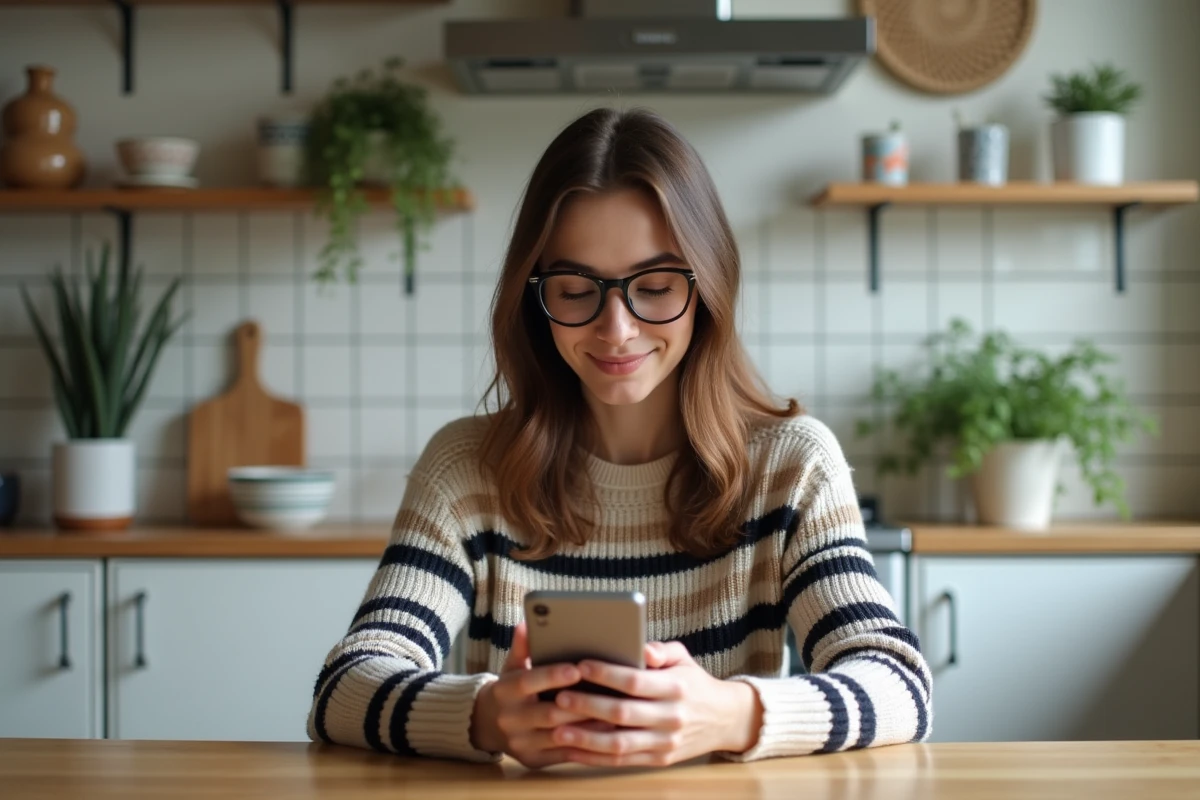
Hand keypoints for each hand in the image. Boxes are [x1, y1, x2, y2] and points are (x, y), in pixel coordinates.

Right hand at [470, 622, 595, 767]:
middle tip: (608, 694)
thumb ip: (522, 646)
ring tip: (613, 713)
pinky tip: (605, 734)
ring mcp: (521, 743)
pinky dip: (585, 745)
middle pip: (548, 714)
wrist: (486, 723)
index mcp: (505, 691)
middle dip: (579, 705)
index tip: (577, 669)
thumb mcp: (512, 666)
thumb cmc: (510, 689)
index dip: (553, 675)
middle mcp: (510, 719)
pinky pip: (563, 755)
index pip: (529, 682)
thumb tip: (527, 622)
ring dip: (588, 727)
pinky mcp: (532, 760)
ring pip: (559, 737)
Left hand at [549, 641, 763, 766]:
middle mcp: (671, 717)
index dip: (606, 674)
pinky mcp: (659, 760)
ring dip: (586, 739)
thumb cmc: (693, 682)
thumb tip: (641, 648)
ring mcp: (665, 742)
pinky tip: (573, 751)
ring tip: (558, 731)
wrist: (724, 719)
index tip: (581, 665)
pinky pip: (622, 761)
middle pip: (622, 714)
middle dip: (588, 707)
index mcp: (676, 688)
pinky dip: (595, 758)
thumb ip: (660, 649)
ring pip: (619, 744)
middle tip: (560, 698)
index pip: (635, 681)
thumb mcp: (683, 657)